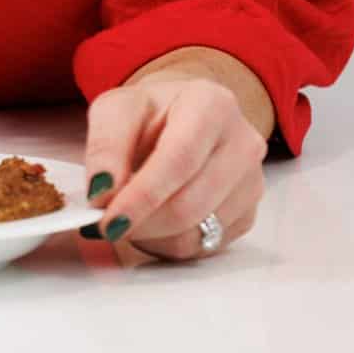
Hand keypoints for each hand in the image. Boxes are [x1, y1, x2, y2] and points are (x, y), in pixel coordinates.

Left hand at [80, 75, 268, 262]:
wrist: (179, 119)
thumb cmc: (149, 114)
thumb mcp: (115, 111)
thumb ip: (105, 146)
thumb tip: (102, 190)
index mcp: (212, 104)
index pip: (179, 160)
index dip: (142, 195)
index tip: (109, 219)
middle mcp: (242, 142)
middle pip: (190, 203)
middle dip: (142, 222)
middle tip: (107, 223)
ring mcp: (251, 182)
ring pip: (197, 233)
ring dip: (152, 235)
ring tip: (130, 214)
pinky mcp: (248, 214)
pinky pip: (204, 247)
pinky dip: (169, 244)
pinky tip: (154, 220)